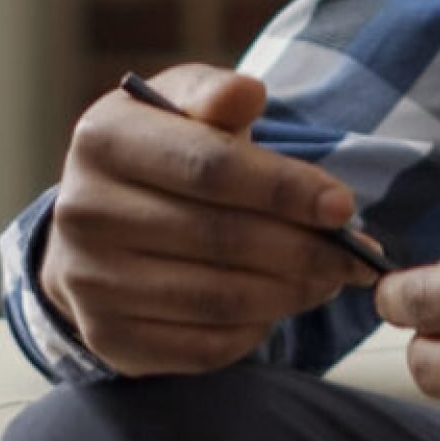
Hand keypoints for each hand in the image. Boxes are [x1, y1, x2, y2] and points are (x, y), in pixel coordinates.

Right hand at [44, 66, 371, 375]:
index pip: (209, 168)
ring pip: (218, 299)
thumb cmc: (163, 152)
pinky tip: (282, 304)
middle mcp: (83, 212)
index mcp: (103, 140)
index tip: (343, 206)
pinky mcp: (108, 338)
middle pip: (220, 239)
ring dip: (292, 293)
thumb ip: (216, 95)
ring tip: (332, 278)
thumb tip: (248, 93)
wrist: (99, 225)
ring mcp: (89, 282)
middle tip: (355, 256)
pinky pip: (204, 347)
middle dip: (304, 249)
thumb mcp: (183, 104)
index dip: (285, 189)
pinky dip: (257, 330)